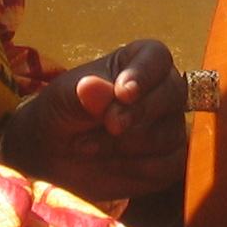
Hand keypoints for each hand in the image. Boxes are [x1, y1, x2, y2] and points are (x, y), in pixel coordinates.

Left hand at [0, 39, 187, 201]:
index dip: (145, 74)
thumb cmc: (61, 111)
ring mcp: (169, 126)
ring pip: (171, 134)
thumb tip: (95, 87)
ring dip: (128, 145)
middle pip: (173, 94)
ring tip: (90, 146)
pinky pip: (173, 164)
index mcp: (138, 61)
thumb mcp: (63, 98)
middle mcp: (161, 90)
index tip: (123, 93)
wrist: (52, 153)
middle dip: (138, 114)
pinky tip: (112, 164)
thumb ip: (83, 94)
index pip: (157, 57)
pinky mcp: (168, 161)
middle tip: (109, 125)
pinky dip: (142, 168)